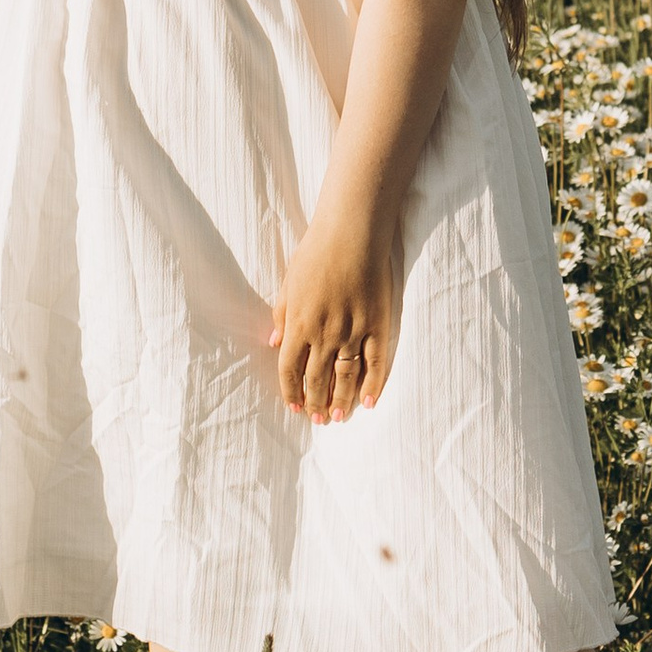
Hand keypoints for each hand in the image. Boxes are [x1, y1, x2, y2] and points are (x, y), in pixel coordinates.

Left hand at [271, 222, 396, 422]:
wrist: (351, 232)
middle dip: (315, 402)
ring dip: (341, 400)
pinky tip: (369, 402)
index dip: (290, 391)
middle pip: (317, 378)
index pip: (290, 369)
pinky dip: (373, 385)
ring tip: (337, 417)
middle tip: (317, 419)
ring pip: (346, 377)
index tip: (293, 406)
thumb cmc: (316, 252)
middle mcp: (324, 334)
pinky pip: (375, 363)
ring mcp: (353, 331)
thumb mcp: (289, 283)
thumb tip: (274, 343)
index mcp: (298, 324)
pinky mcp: (377, 325)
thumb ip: (282, 316)